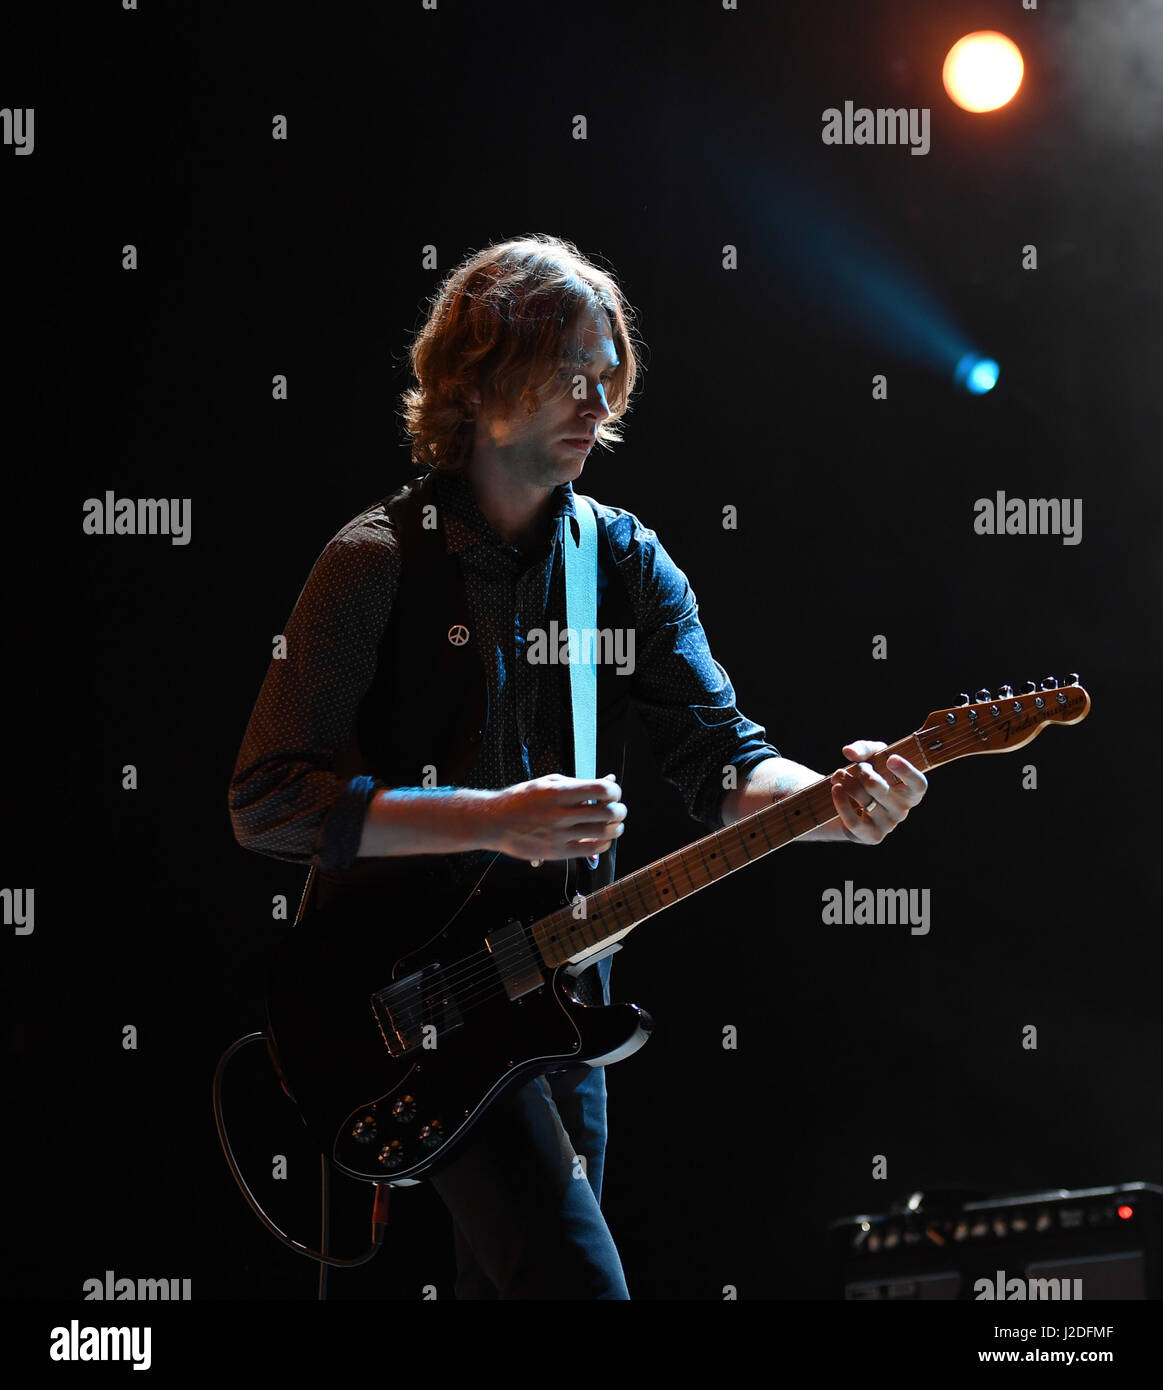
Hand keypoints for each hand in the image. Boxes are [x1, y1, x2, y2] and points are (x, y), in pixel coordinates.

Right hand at [484, 772, 626, 864]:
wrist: (494, 822)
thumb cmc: (521, 799)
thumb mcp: (549, 782)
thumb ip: (579, 783)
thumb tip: (608, 779)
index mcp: (559, 792)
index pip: (601, 789)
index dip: (614, 791)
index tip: (613, 793)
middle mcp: (560, 814)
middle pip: (607, 813)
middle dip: (619, 810)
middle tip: (618, 809)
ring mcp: (559, 835)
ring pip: (603, 833)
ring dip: (616, 827)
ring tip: (614, 824)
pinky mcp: (557, 852)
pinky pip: (592, 850)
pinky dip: (604, 843)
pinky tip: (603, 837)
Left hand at [830, 740, 927, 844]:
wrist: (854, 804)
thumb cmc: (871, 776)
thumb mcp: (873, 757)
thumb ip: (863, 749)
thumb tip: (848, 752)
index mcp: (910, 790)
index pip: (918, 784)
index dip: (907, 772)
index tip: (891, 759)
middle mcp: (903, 809)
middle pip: (880, 788)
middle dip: (862, 772)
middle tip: (855, 767)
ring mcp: (888, 825)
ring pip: (864, 801)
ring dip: (847, 783)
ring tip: (838, 775)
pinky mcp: (872, 836)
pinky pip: (854, 821)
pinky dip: (841, 803)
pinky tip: (835, 789)